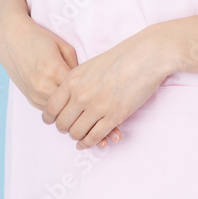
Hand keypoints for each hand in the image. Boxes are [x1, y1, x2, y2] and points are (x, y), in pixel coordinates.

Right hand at [0, 6, 120, 148]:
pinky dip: (63, 119)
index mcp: (55, 70)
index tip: (115, 119)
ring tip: (97, 136)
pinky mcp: (30, 98)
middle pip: (70, 113)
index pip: (81, 96)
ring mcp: (35, 93)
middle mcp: (44, 85)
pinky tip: (77, 124)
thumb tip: (93, 85)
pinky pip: (50, 114)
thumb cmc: (40, 39)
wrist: (11, 38)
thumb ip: (77, 68)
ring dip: (76, 125)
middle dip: (90, 124)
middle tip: (109, 135)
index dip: (99, 109)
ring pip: (59, 118)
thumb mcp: (63, 48)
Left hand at [41, 26, 168, 149]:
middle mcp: (81, 94)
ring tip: (83, 134)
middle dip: (65, 129)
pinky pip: (95, 137)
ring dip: (78, 137)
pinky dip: (91, 143)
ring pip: (76, 133)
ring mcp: (97, 106)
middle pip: (62, 124)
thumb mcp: (91, 65)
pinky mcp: (114, 116)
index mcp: (73, 79)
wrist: (146, 55)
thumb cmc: (121, 57)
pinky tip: (91, 142)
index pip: (50, 108)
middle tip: (72, 128)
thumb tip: (70, 99)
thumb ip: (77, 82)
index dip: (51, 119)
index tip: (56, 121)